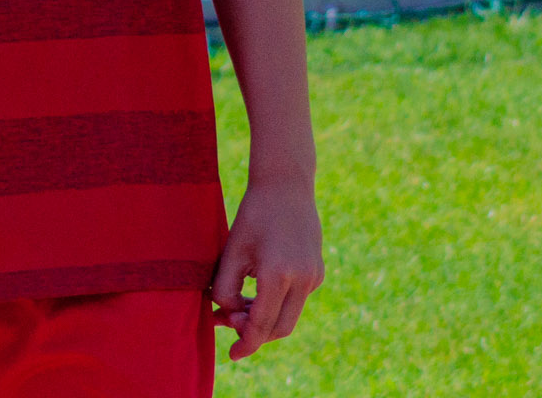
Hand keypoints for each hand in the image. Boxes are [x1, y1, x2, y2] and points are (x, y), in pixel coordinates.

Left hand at [209, 173, 321, 360]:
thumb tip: (227, 316)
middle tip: (224, 321)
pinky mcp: (318, 272)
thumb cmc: (252, 216)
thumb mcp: (231, 251)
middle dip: (252, 332)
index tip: (230, 355)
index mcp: (279, 274)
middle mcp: (303, 280)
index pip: (261, 324)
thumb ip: (225, 287)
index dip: (245, 343)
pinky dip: (275, 305)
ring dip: (262, 319)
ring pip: (288, 316)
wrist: (286, 186)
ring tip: (234, 307)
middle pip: (279, 327)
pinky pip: (296, 300)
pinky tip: (253, 292)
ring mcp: (315, 277)